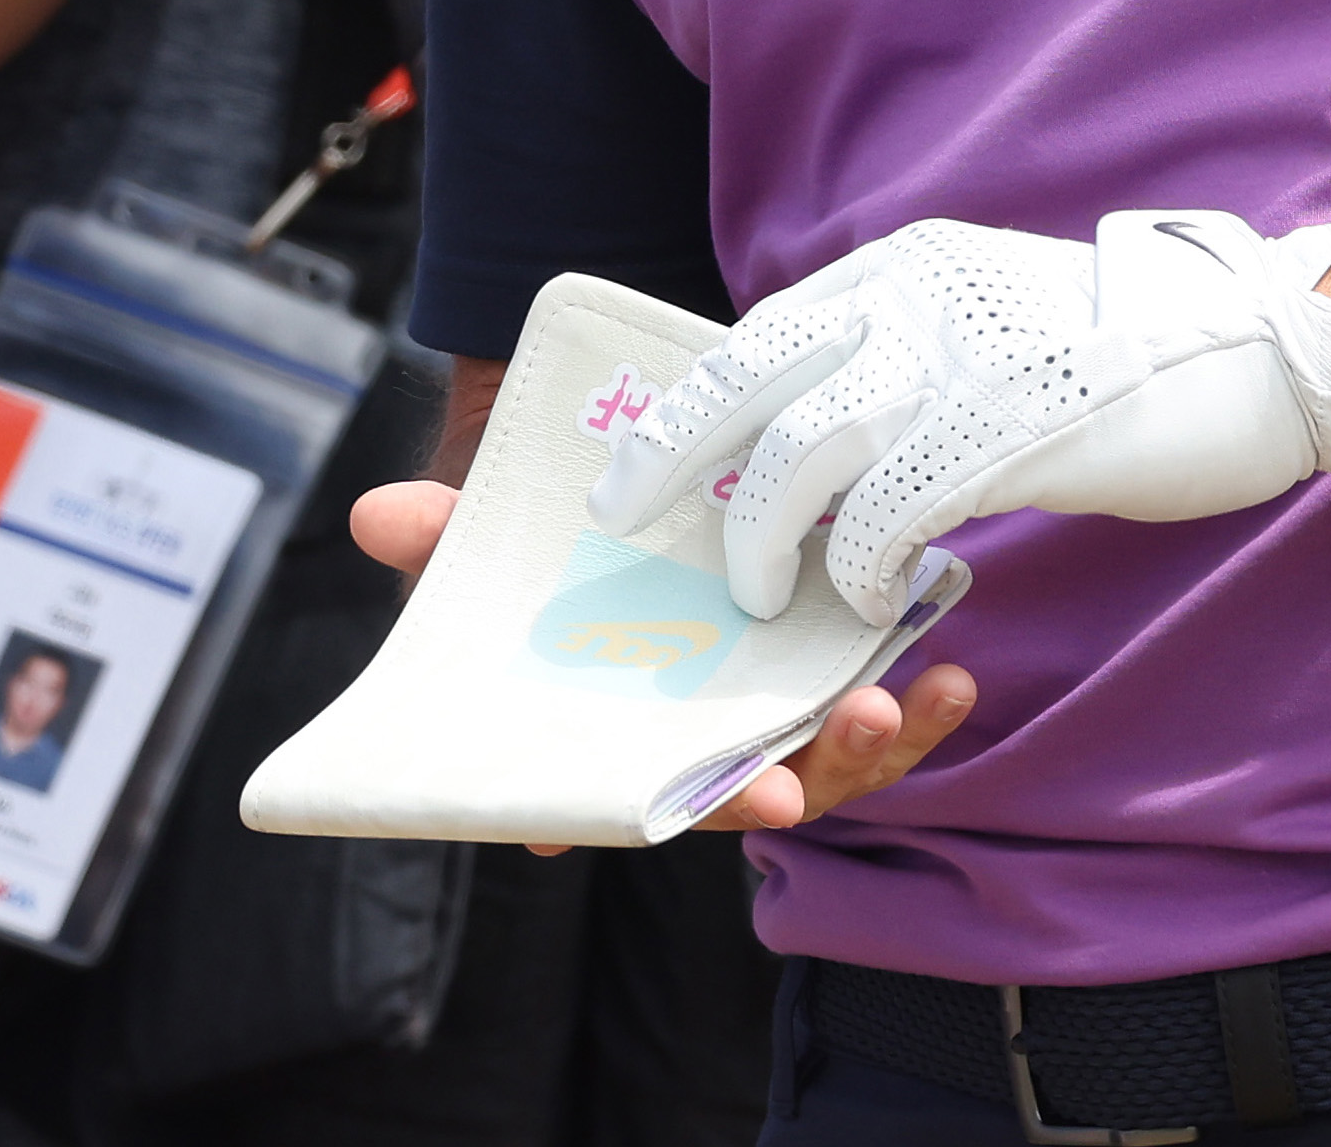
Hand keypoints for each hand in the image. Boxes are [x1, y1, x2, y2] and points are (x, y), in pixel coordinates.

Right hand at [346, 477, 980, 834]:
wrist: (644, 511)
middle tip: (782, 795)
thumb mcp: (501, 538)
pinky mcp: (829, 687)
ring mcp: (766, 723)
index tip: (684, 819)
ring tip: (885, 703)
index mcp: (601, 739)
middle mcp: (689, 748)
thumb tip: (379, 516)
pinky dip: (919, 712)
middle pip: (728, 793)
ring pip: (815, 770)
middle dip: (760, 794)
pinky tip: (950, 677)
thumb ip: (448, 536)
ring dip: (856, 752)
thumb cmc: (559, 553)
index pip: (607, 796)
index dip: (640, 808)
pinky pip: (882, 727)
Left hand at [605, 212, 1330, 622]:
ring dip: (762, 532)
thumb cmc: (1130, 354)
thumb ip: (914, 345)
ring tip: (754, 590)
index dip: (693, 399)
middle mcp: (917, 299)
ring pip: (801, 451)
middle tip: (626, 518)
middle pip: (749, 378)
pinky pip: (888, 514)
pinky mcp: (1004, 435)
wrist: (1263, 353)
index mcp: (909, 267)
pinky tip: (866, 595)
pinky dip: (859, 565)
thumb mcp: (996, 314)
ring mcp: (960, 363)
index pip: (763, 330)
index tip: (644, 457)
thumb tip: (829, 410)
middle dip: (673, 454)